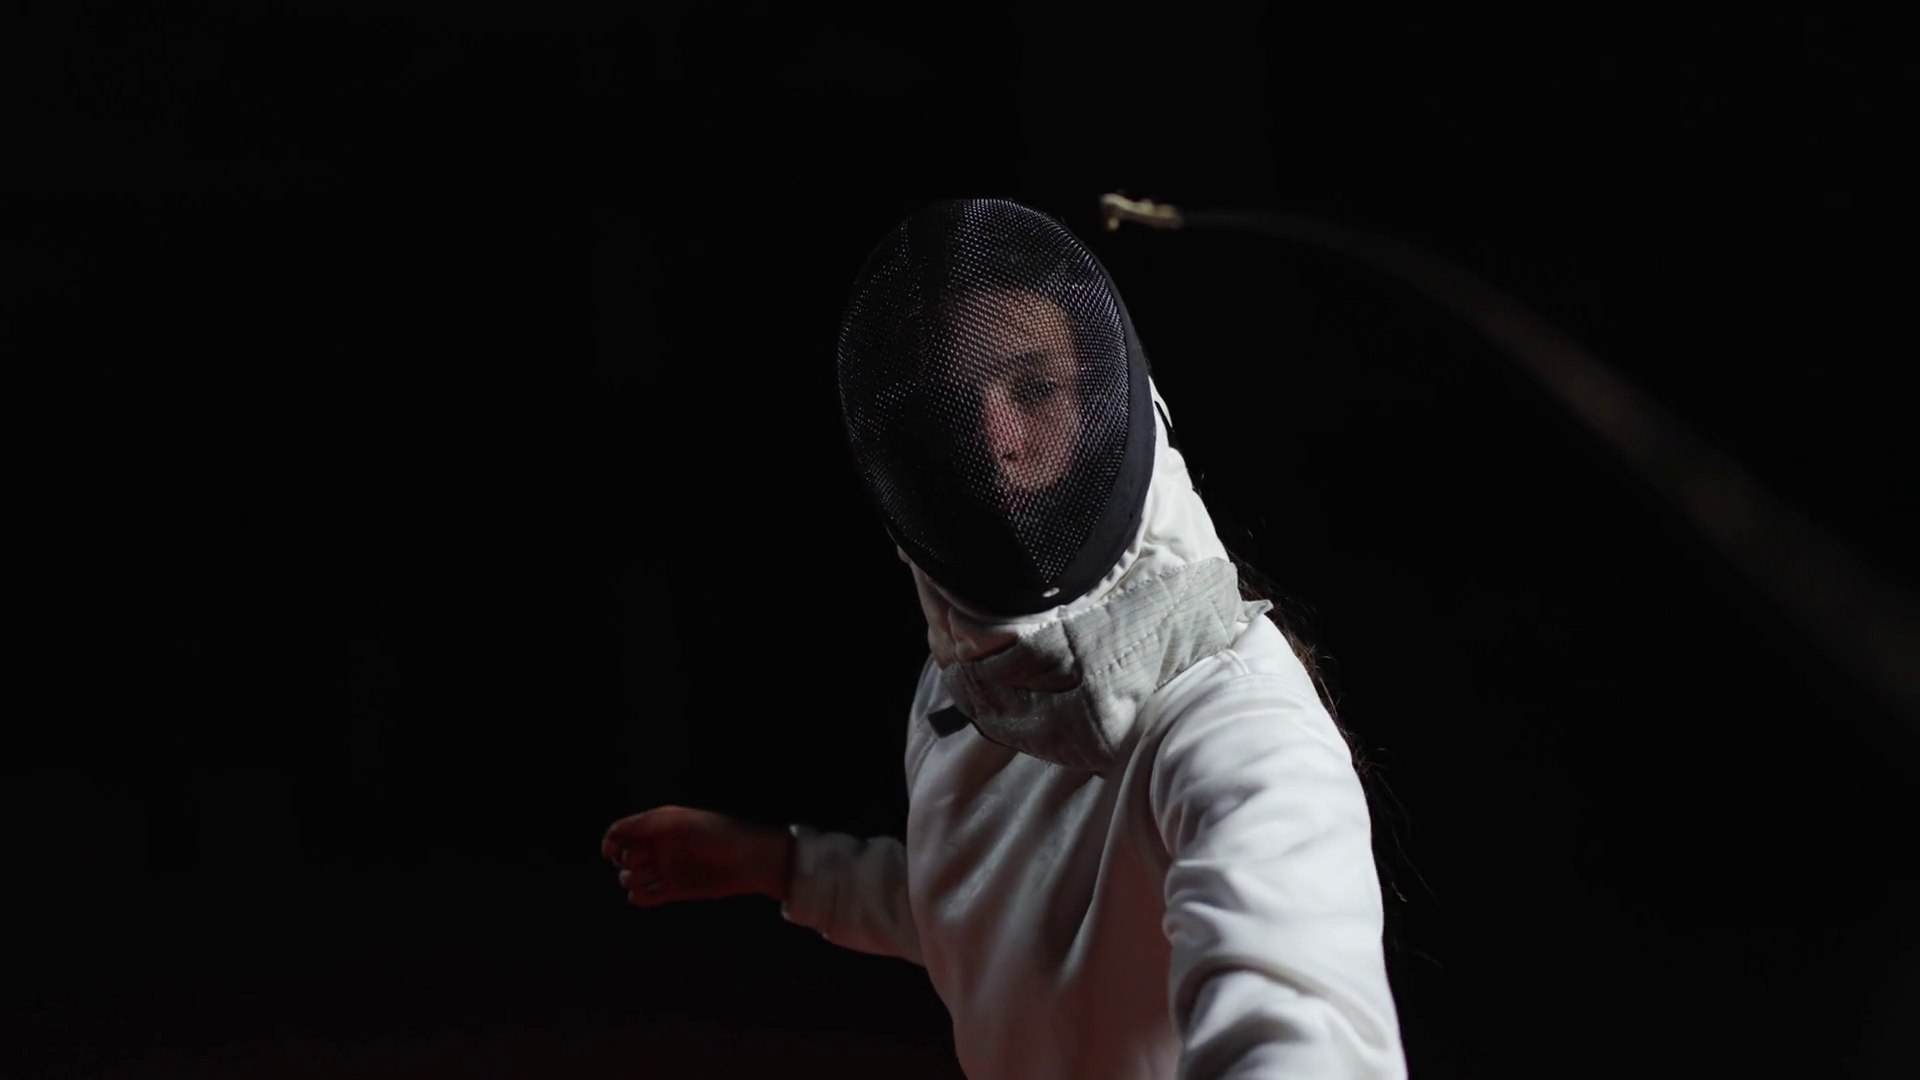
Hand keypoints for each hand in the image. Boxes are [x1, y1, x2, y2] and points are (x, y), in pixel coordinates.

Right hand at [601, 805, 795, 907]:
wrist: (747, 860)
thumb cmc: (715, 834)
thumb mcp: (678, 822)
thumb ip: (644, 825)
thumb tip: (613, 836)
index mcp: (659, 825)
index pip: (622, 832)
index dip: (611, 841)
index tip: (611, 851)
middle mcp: (659, 846)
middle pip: (623, 856)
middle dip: (625, 859)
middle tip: (642, 859)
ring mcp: (664, 869)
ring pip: (629, 877)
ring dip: (630, 879)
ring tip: (646, 876)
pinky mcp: (672, 890)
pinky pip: (642, 897)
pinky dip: (638, 897)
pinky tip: (647, 893)